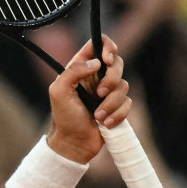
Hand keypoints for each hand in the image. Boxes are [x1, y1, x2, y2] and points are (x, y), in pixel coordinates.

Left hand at [44, 36, 129, 162]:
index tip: (107, 59)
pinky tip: (104, 123)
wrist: (73, 144)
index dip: (107, 46)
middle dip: (112, 79)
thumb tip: (96, 62)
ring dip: (111, 103)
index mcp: (80, 68)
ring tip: (98, 116)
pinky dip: (117, 114)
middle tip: (99, 93)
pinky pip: (127, 103)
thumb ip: (72, 72)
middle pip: (117, 63)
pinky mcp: (116, 106)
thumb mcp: (59, 92)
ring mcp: (108, 91)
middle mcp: (96, 77)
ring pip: (124, 85)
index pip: (99, 44)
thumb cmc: (63, 118)